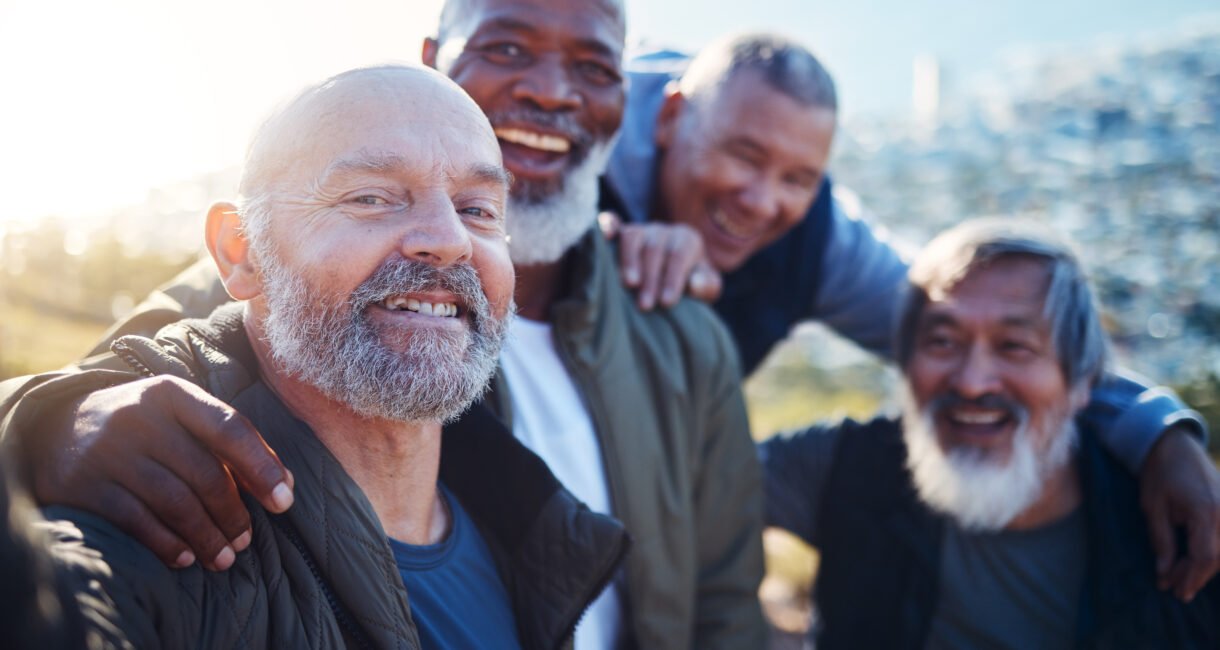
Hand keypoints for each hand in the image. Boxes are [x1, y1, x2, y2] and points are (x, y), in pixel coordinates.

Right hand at [29, 376, 293, 571]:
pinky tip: (186, 558)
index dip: (262, 467)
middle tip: (246, 539)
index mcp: (173, 394)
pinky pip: (137, 522)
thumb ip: (228, 443)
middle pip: (204, 473)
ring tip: (225, 558)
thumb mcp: (179, 418)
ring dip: (206, 536)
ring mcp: (109, 451)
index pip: (229, 429)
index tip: (285, 502)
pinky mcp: (84, 484)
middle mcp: (140, 417)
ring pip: (174, 502)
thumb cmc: (141, 428)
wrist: (51, 430)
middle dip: (233, 513)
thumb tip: (285, 485)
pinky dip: (168, 544)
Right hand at [600, 211, 722, 309]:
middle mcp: (662, 231)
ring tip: (628, 284)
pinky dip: (607, 226)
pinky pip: (612, 223)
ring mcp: (640, 229)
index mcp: (687, 239)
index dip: (672, 279)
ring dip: (629, 260)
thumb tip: (694, 283)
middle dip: (650, 278)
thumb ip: (707, 285)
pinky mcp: (620, 233)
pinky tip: (604, 237)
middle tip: (645, 305)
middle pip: (654, 248)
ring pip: (633, 236)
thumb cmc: (691, 285)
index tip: (667, 303)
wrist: (676, 277)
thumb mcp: (707, 288)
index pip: (679, 256)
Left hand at [1140, 425, 1219, 600]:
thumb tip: (1165, 573)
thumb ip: (1162, 541)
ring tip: (1181, 577)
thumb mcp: (1153, 508)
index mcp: (1206, 511)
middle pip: (1217, 557)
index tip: (1174, 591)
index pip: (1205, 556)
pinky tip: (1194, 561)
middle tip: (1175, 589)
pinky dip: (1211, 553)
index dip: (1190, 577)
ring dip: (1203, 567)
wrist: (1174, 445)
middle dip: (1195, 575)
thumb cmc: (1160, 473)